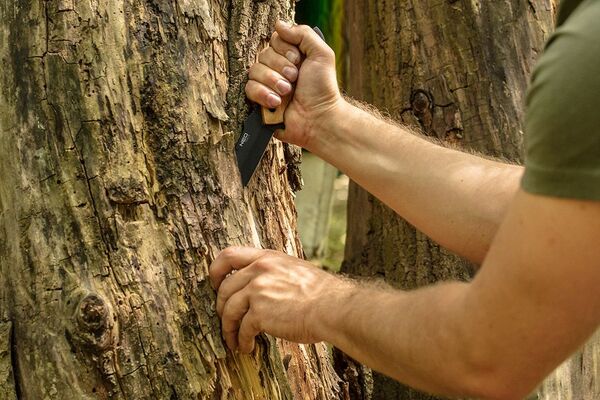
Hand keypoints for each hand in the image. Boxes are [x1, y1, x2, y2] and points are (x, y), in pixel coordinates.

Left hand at [209, 247, 350, 352]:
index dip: (216, 271)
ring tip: (234, 340)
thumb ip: (273, 272)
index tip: (216, 285)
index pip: (228, 255)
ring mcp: (257, 291)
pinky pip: (242, 329)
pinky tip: (247, 347)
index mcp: (267, 258)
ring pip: (229, 311)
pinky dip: (241, 341)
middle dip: (222, 308)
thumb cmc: (321, 293)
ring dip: (229, 328)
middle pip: (225, 288)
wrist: (331, 307)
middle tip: (226, 320)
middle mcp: (259, 271)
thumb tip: (260, 286)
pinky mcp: (259, 313)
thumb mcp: (294, 269)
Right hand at [245, 21, 343, 148]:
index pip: (274, 40)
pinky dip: (263, 94)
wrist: (319, 118)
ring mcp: (267, 85)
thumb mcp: (321, 54)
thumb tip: (279, 25)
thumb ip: (303, 34)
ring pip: (254, 71)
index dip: (284, 49)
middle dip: (280, 67)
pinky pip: (249, 89)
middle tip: (295, 79)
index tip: (298, 60)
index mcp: (291, 57)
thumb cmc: (323, 89)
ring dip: (273, 81)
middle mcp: (277, 69)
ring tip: (287, 92)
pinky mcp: (260, 101)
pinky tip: (276, 102)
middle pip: (263, 54)